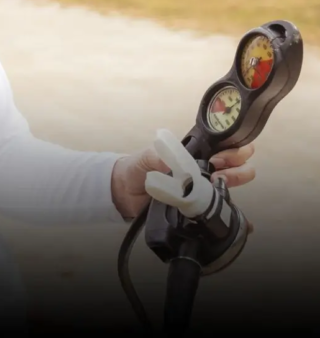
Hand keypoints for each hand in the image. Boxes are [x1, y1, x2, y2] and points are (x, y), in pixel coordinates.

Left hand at [110, 142, 255, 220]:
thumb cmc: (135, 169)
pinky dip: (235, 213)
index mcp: (190, 154)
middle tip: (227, 169)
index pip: (219, 147)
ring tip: (230, 181)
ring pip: (230, 183)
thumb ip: (160, 156)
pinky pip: (220, 209)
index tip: (226, 155)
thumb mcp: (146, 158)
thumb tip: (177, 163)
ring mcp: (200, 189)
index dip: (229, 149)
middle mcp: (199, 169)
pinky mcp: (197, 207)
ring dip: (237, 179)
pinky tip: (245, 220)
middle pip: (231, 163)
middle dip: (238, 163)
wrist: (122, 194)